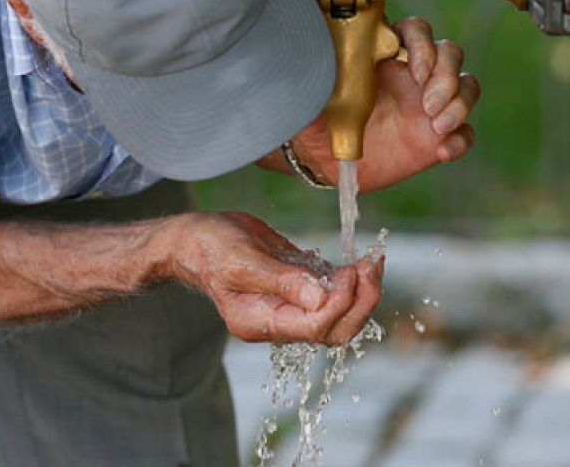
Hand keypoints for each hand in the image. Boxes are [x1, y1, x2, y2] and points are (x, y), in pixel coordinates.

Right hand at [164, 212, 382, 344]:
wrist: (196, 239)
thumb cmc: (209, 247)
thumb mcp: (241, 260)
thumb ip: (281, 280)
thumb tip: (320, 298)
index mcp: (260, 322)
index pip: (314, 327)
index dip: (340, 304)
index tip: (349, 273)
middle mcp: (278, 321)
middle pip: (333, 331)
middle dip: (360, 303)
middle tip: (372, 267)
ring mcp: (290, 307)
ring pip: (339, 316)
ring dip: (362, 292)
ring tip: (373, 262)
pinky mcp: (299, 288)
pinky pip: (333, 295)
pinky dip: (352, 281)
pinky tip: (363, 262)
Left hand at [289, 16, 480, 192]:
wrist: (324, 159)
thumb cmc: (321, 117)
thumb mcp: (315, 93)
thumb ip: (317, 74)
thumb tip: (308, 58)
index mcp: (387, 55)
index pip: (417, 31)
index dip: (423, 45)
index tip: (414, 71)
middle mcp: (413, 74)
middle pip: (451, 54)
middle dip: (446, 76)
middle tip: (428, 105)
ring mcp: (430, 104)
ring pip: (467, 86)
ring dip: (460, 103)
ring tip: (437, 127)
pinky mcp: (438, 136)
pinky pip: (466, 132)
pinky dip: (461, 139)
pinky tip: (443, 152)